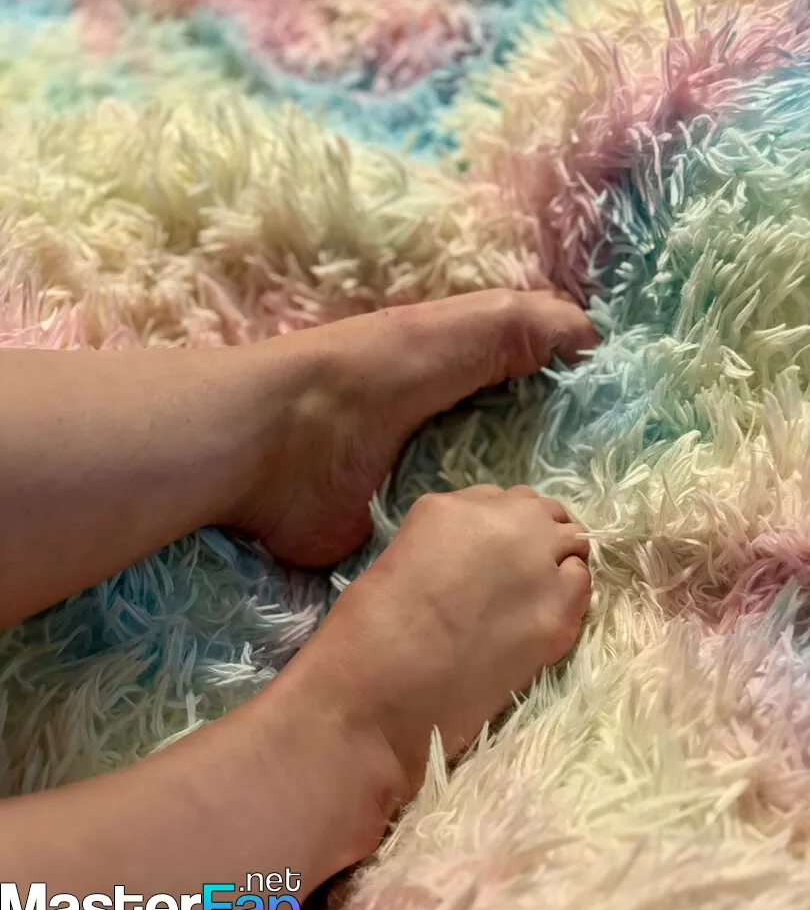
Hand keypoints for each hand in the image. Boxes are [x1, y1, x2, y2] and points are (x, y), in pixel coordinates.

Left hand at [233, 290, 598, 566]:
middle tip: (610, 509)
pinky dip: (481, 560)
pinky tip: (522, 580)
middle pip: (507, 454)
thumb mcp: (446, 334)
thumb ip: (514, 329)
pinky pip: (449, 549)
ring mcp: (413, 490)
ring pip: (483, 504)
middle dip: (552, 476)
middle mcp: (435, 435)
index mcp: (447, 383)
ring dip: (520, 522)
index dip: (565, 412)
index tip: (620, 439)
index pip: (521, 397)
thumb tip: (590, 334)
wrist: (272, 443)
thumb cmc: (365, 376)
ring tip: (578, 551)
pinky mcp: (393, 539)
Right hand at [289, 485, 590, 797]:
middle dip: (533, 536)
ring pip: (571, 539)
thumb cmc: (367, 631)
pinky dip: (568, 594)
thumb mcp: (402, 560)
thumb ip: (445, 546)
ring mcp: (537, 562)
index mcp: (449, 506)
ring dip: (556, 561)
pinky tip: (542, 620)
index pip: (496, 500)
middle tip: (516, 576)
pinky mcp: (559, 611)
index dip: (497, 529)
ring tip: (531, 599)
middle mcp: (501, 521)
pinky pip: (581, 582)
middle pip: (539, 511)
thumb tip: (471, 563)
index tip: (489, 555)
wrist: (381, 690)